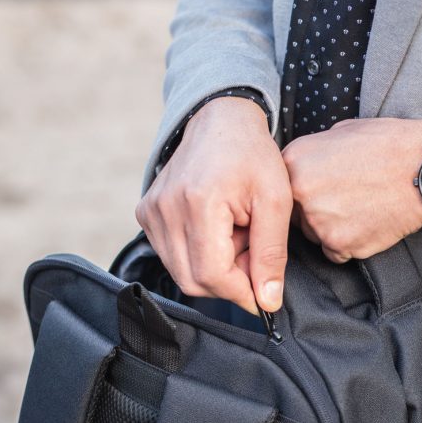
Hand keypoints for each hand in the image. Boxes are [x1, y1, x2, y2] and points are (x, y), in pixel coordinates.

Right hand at [136, 96, 292, 313]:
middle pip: (193, 281)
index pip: (212, 275)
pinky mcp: (146, 214)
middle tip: (252, 256)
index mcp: (198, 202)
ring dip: (215, 270)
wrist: (220, 121)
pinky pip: (172, 257)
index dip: (241, 293)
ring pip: (182, 273)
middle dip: (229, 282)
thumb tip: (268, 301)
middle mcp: (165, 209)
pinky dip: (199, 257)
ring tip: (236, 238)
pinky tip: (218, 234)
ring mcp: (151, 212)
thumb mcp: (275, 202)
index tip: (263, 293)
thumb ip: (272, 254)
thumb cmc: (253, 156)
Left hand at [282, 117, 421, 262]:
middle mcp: (300, 192)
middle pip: (294, 214)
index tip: (317, 190)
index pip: (281, 186)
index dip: (300, 190)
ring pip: (314, 235)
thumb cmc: (389, 145)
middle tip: (345, 198)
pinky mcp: (340, 245)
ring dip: (331, 228)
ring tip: (361, 207)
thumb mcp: (342, 131)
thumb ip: (314, 152)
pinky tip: (368, 223)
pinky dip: (349, 243)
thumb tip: (305, 166)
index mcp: (295, 160)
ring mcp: (319, 222)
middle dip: (313, 211)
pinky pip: (335, 252)